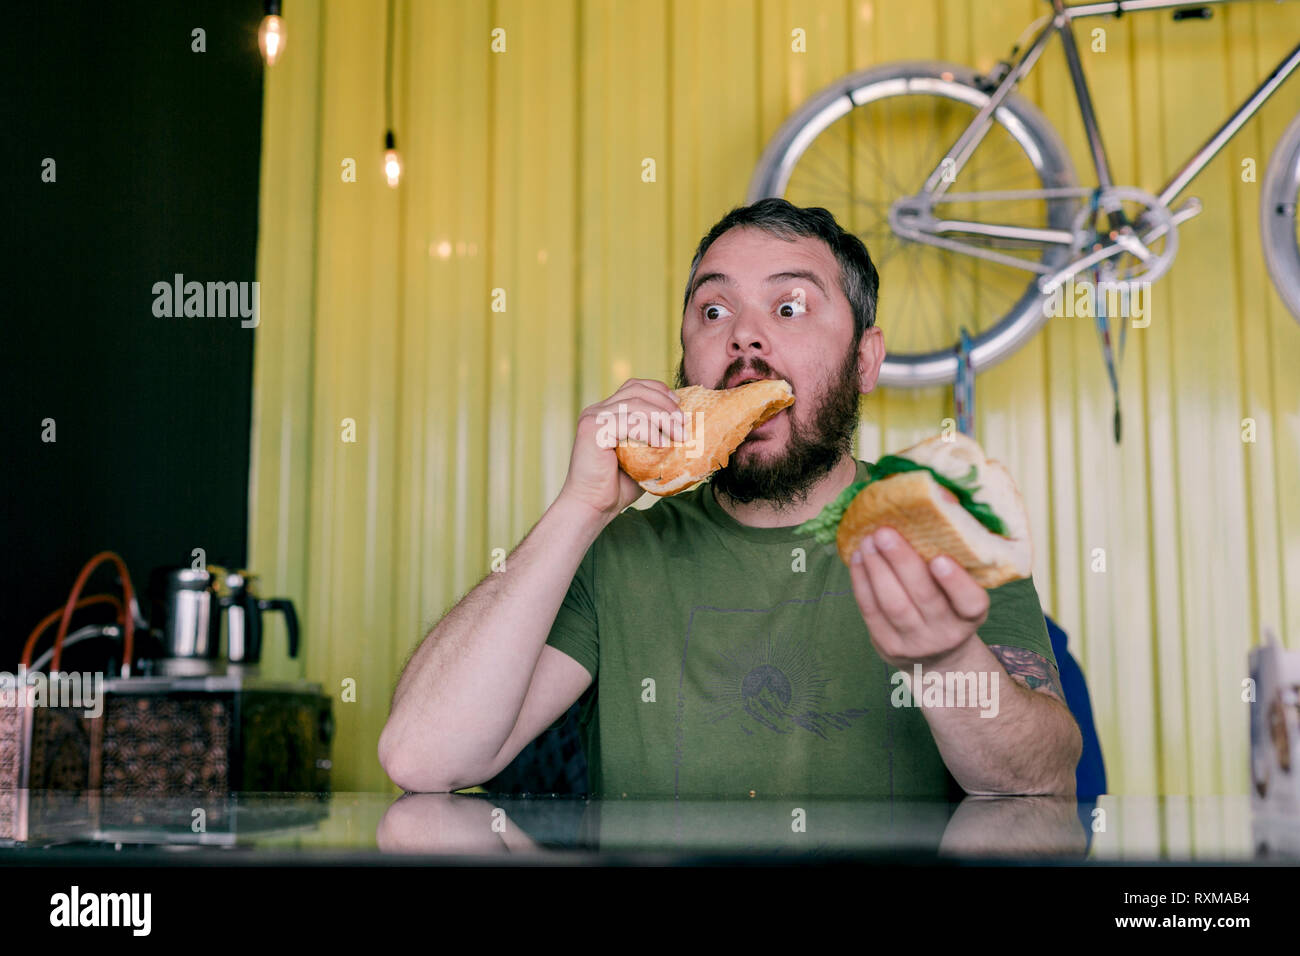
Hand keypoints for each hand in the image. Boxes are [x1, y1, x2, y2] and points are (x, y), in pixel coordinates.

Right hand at [558, 378, 685, 518]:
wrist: (593, 506)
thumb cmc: (617, 487)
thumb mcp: (643, 457)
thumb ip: (655, 439)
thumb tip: (685, 430)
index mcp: (606, 412)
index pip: (634, 386)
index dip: (659, 390)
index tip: (679, 405)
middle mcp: (597, 411)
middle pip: (636, 390)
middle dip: (665, 403)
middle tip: (683, 423)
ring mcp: (593, 418)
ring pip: (635, 404)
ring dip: (662, 417)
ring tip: (679, 435)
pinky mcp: (593, 430)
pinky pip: (628, 421)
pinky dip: (649, 430)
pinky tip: (662, 444)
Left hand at [848, 526, 989, 669]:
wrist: (937, 658)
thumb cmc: (950, 608)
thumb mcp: (962, 593)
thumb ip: (955, 560)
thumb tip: (940, 501)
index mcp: (972, 617)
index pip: (971, 602)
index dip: (956, 582)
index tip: (940, 559)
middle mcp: (947, 632)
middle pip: (924, 597)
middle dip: (901, 562)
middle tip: (884, 532)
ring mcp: (916, 643)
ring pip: (893, 604)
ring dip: (877, 568)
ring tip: (867, 540)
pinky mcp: (888, 646)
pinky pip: (871, 611)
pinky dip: (862, 582)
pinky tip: (858, 557)